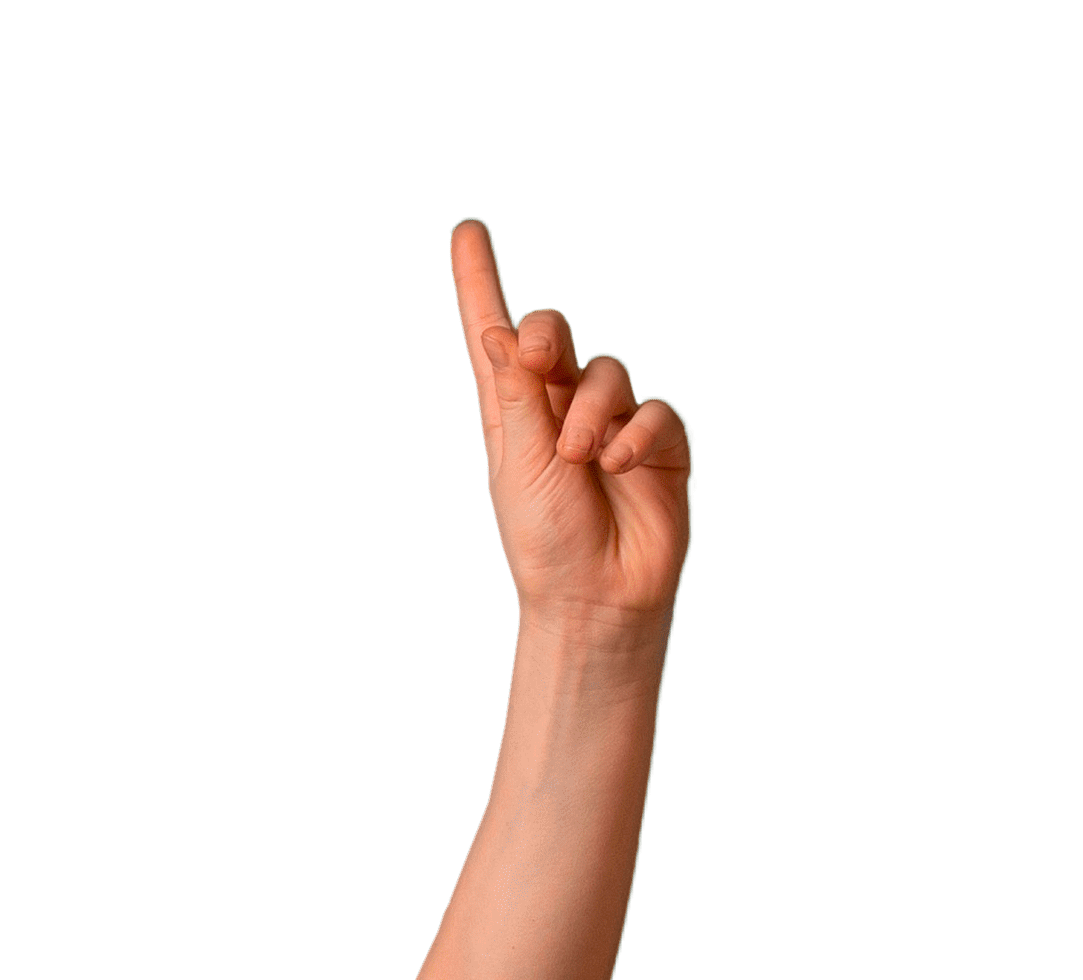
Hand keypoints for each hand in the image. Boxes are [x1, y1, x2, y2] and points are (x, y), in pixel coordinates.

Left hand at [453, 216, 691, 626]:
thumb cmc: (546, 543)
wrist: (593, 600)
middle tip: (542, 358)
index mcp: (514, 415)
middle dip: (550, 335)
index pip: (497, 340)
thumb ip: (517, 396)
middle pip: (558, 336)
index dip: (480, 285)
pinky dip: (635, 435)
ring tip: (579, 460)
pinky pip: (654, 411)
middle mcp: (562, 410)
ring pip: (608, 374)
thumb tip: (502, 331)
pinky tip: (619, 466)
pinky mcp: (660, 445)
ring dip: (590, 411)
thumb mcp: (519, 464)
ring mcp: (614, 424)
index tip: (465, 231)